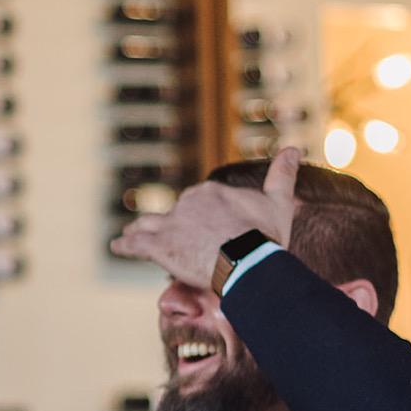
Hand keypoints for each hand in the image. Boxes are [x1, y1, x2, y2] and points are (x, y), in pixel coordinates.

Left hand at [110, 146, 300, 287]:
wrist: (247, 262)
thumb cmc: (265, 237)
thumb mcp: (278, 202)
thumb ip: (282, 175)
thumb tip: (295, 148)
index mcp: (211, 192)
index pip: (199, 202)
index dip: (201, 218)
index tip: (207, 230)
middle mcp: (187, 203)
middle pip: (175, 214)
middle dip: (172, 226)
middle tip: (172, 241)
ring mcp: (171, 225)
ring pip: (150, 224)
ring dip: (141, 230)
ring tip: (131, 234)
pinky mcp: (160, 246)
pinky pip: (136, 244)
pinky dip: (125, 245)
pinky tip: (116, 246)